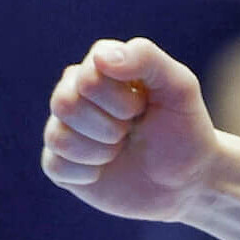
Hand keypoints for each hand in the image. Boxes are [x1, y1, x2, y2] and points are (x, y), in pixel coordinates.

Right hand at [41, 38, 220, 222]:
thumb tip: (100, 57)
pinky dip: (86, 174)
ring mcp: (66, 126)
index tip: (142, 107)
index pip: (87, 77)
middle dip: (109, 127)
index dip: (119, 101)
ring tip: (120, 148)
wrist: (185, 181)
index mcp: (103, 64)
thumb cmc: (184, 129)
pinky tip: (104, 170)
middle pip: (64, 103)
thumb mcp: (179, 88)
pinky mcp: (60, 161)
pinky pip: (54, 165)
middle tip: (131, 130)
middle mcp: (77, 90)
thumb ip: (146, 58)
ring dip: (99, 151)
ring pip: (56, 136)